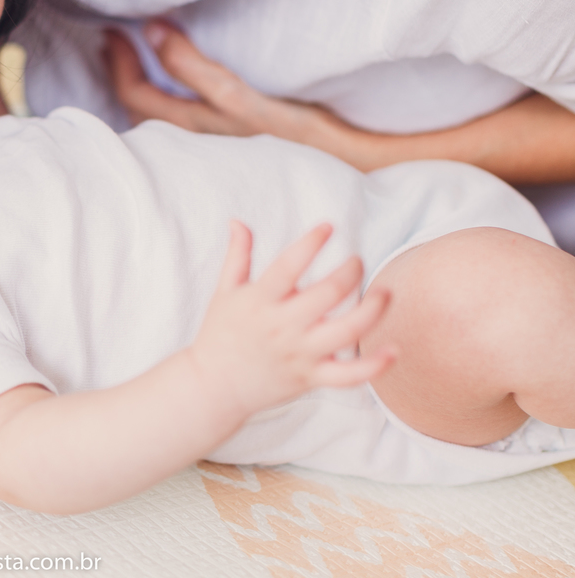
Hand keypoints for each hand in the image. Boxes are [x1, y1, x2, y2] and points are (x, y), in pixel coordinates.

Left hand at [104, 21, 348, 139]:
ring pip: (161, 117)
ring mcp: (215, 146)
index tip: (112, 29)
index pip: (134, 94)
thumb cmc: (301, 134)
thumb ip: (192, 67)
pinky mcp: (236, 144)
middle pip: (141, 108)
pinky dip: (169, 98)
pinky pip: (185, 121)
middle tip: (114, 40)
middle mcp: (195, 143)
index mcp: (190, 130)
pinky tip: (179, 88)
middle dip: (123, 73)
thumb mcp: (240, 97)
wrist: (356, 167)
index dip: (118, 61)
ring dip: (145, 87)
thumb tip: (150, 30)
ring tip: (138, 59)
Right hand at [189, 221, 394, 420]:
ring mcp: (299, 354)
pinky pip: (348, 376)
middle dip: (350, 271)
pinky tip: (394, 350)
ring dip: (372, 309)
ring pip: (347, 330)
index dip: (311, 243)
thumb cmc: (219, 334)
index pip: (288, 265)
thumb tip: (237, 221)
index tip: (328, 227)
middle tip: (357, 261)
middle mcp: (282, 326)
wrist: (214, 386)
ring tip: (384, 293)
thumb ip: (237, 256)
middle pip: (328, 293)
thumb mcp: (224, 291)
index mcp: (260, 301)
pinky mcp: (311, 378)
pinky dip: (374, 365)